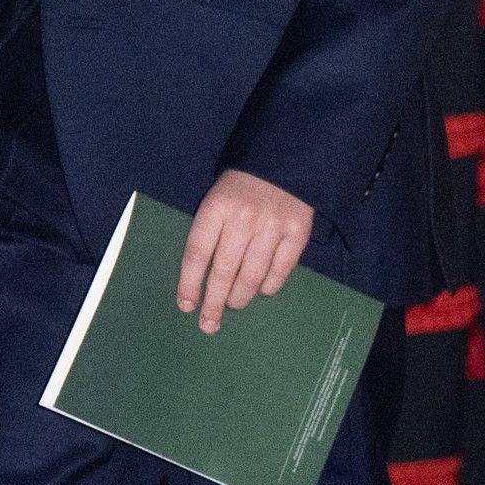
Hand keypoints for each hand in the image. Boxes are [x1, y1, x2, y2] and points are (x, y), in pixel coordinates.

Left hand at [175, 168, 314, 334]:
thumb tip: (201, 280)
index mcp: (216, 207)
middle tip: (208, 324)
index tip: (187, 305)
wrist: (283, 161)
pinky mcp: (297, 232)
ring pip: (251, 275)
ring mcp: (272, 226)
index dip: (190, 283)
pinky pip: (279, 271)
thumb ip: (210, 233)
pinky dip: (268, 286)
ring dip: (239, 297)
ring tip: (233, 304)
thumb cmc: (241, 187)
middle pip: (223, 270)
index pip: (197, 253)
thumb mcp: (217, 199)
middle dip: (213, 302)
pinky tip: (260, 290)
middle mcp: (243, 218)